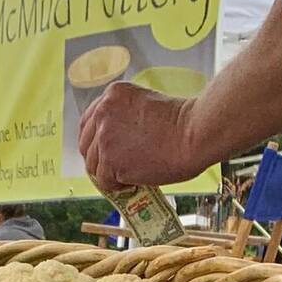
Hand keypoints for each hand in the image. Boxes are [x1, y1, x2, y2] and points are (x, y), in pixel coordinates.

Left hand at [79, 82, 201, 190]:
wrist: (195, 134)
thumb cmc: (182, 123)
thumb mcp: (145, 106)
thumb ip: (124, 118)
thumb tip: (115, 144)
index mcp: (112, 95)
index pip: (89, 122)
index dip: (96, 141)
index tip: (104, 151)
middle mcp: (103, 112)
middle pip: (86, 145)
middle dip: (99, 159)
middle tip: (116, 168)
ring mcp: (104, 137)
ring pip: (93, 165)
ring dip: (109, 174)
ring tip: (130, 176)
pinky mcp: (110, 160)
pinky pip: (104, 181)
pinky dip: (118, 186)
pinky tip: (134, 181)